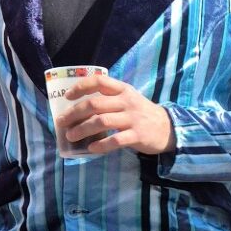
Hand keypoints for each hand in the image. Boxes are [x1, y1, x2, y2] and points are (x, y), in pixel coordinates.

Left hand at [60, 75, 175, 156]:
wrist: (168, 128)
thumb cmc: (142, 114)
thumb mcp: (129, 99)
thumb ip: (110, 100)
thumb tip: (79, 109)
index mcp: (123, 90)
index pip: (99, 81)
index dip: (81, 87)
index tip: (67, 96)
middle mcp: (127, 102)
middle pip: (95, 104)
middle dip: (74, 113)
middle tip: (62, 122)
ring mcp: (133, 119)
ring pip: (102, 121)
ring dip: (82, 129)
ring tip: (71, 136)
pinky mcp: (138, 135)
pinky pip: (115, 140)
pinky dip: (101, 145)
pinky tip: (91, 149)